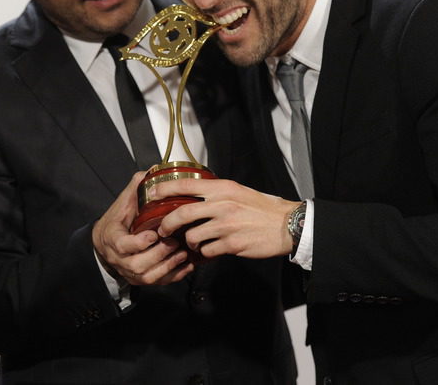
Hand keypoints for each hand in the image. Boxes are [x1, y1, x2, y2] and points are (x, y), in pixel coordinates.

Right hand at [92, 171, 193, 285]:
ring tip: (182, 253)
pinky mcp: (140, 279)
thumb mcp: (121, 204)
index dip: (139, 243)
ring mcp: (130, 272)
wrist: (105, 244)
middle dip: (159, 255)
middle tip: (174, 242)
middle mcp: (120, 259)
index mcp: (113, 239)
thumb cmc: (116, 223)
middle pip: (138, 265)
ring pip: (148, 277)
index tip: (153, 234)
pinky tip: (186, 266)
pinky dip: (174, 276)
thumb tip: (152, 171)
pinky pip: (158, 283)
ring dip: (167, 266)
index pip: (123, 246)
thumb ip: (135, 189)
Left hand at [149, 177, 300, 259]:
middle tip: (162, 230)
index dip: (164, 189)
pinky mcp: (231, 244)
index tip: (151, 194)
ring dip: (188, 242)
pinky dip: (204, 252)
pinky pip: (207, 250)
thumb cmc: (261, 208)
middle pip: (182, 213)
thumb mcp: (238, 191)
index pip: (186, 185)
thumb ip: (216, 193)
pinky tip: (209, 250)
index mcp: (221, 188)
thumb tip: (193, 195)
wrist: (286, 224)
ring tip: (193, 243)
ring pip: (192, 236)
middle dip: (167, 223)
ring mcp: (226, 225)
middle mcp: (221, 204)